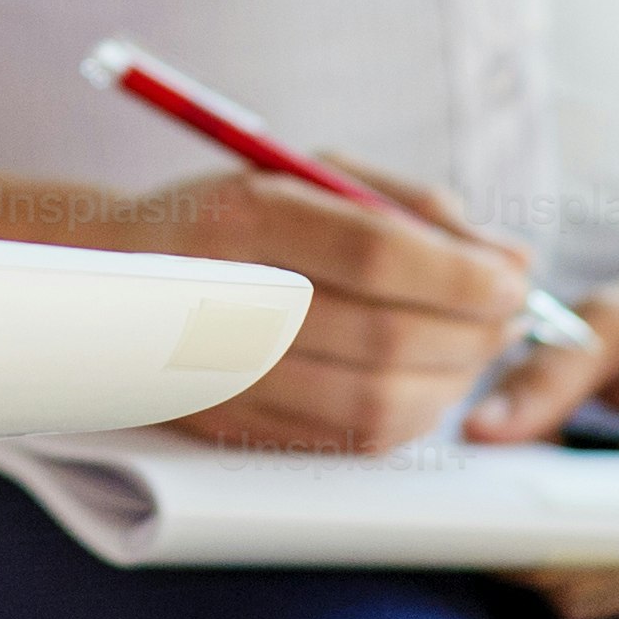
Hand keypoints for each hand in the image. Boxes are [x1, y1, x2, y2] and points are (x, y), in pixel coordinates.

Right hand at [111, 163, 528, 455]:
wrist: (107, 279)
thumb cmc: (229, 218)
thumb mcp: (307, 176)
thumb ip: (414, 207)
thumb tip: (511, 258)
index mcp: (243, 216)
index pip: (377, 254)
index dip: (461, 274)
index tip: (512, 277)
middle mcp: (225, 298)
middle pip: (386, 337)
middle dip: (474, 332)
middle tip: (507, 315)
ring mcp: (224, 375)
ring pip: (375, 404)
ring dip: (451, 382)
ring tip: (471, 348)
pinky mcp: (232, 428)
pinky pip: (349, 442)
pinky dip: (409, 416)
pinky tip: (421, 380)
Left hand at [510, 257, 618, 618]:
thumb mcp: (614, 316)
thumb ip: (544, 376)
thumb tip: (477, 435)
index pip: (611, 523)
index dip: (535, 528)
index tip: (480, 509)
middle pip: (599, 572)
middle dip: (525, 544)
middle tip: (485, 491)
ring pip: (604, 592)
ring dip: (547, 556)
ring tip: (527, 486)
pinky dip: (577, 560)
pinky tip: (562, 505)